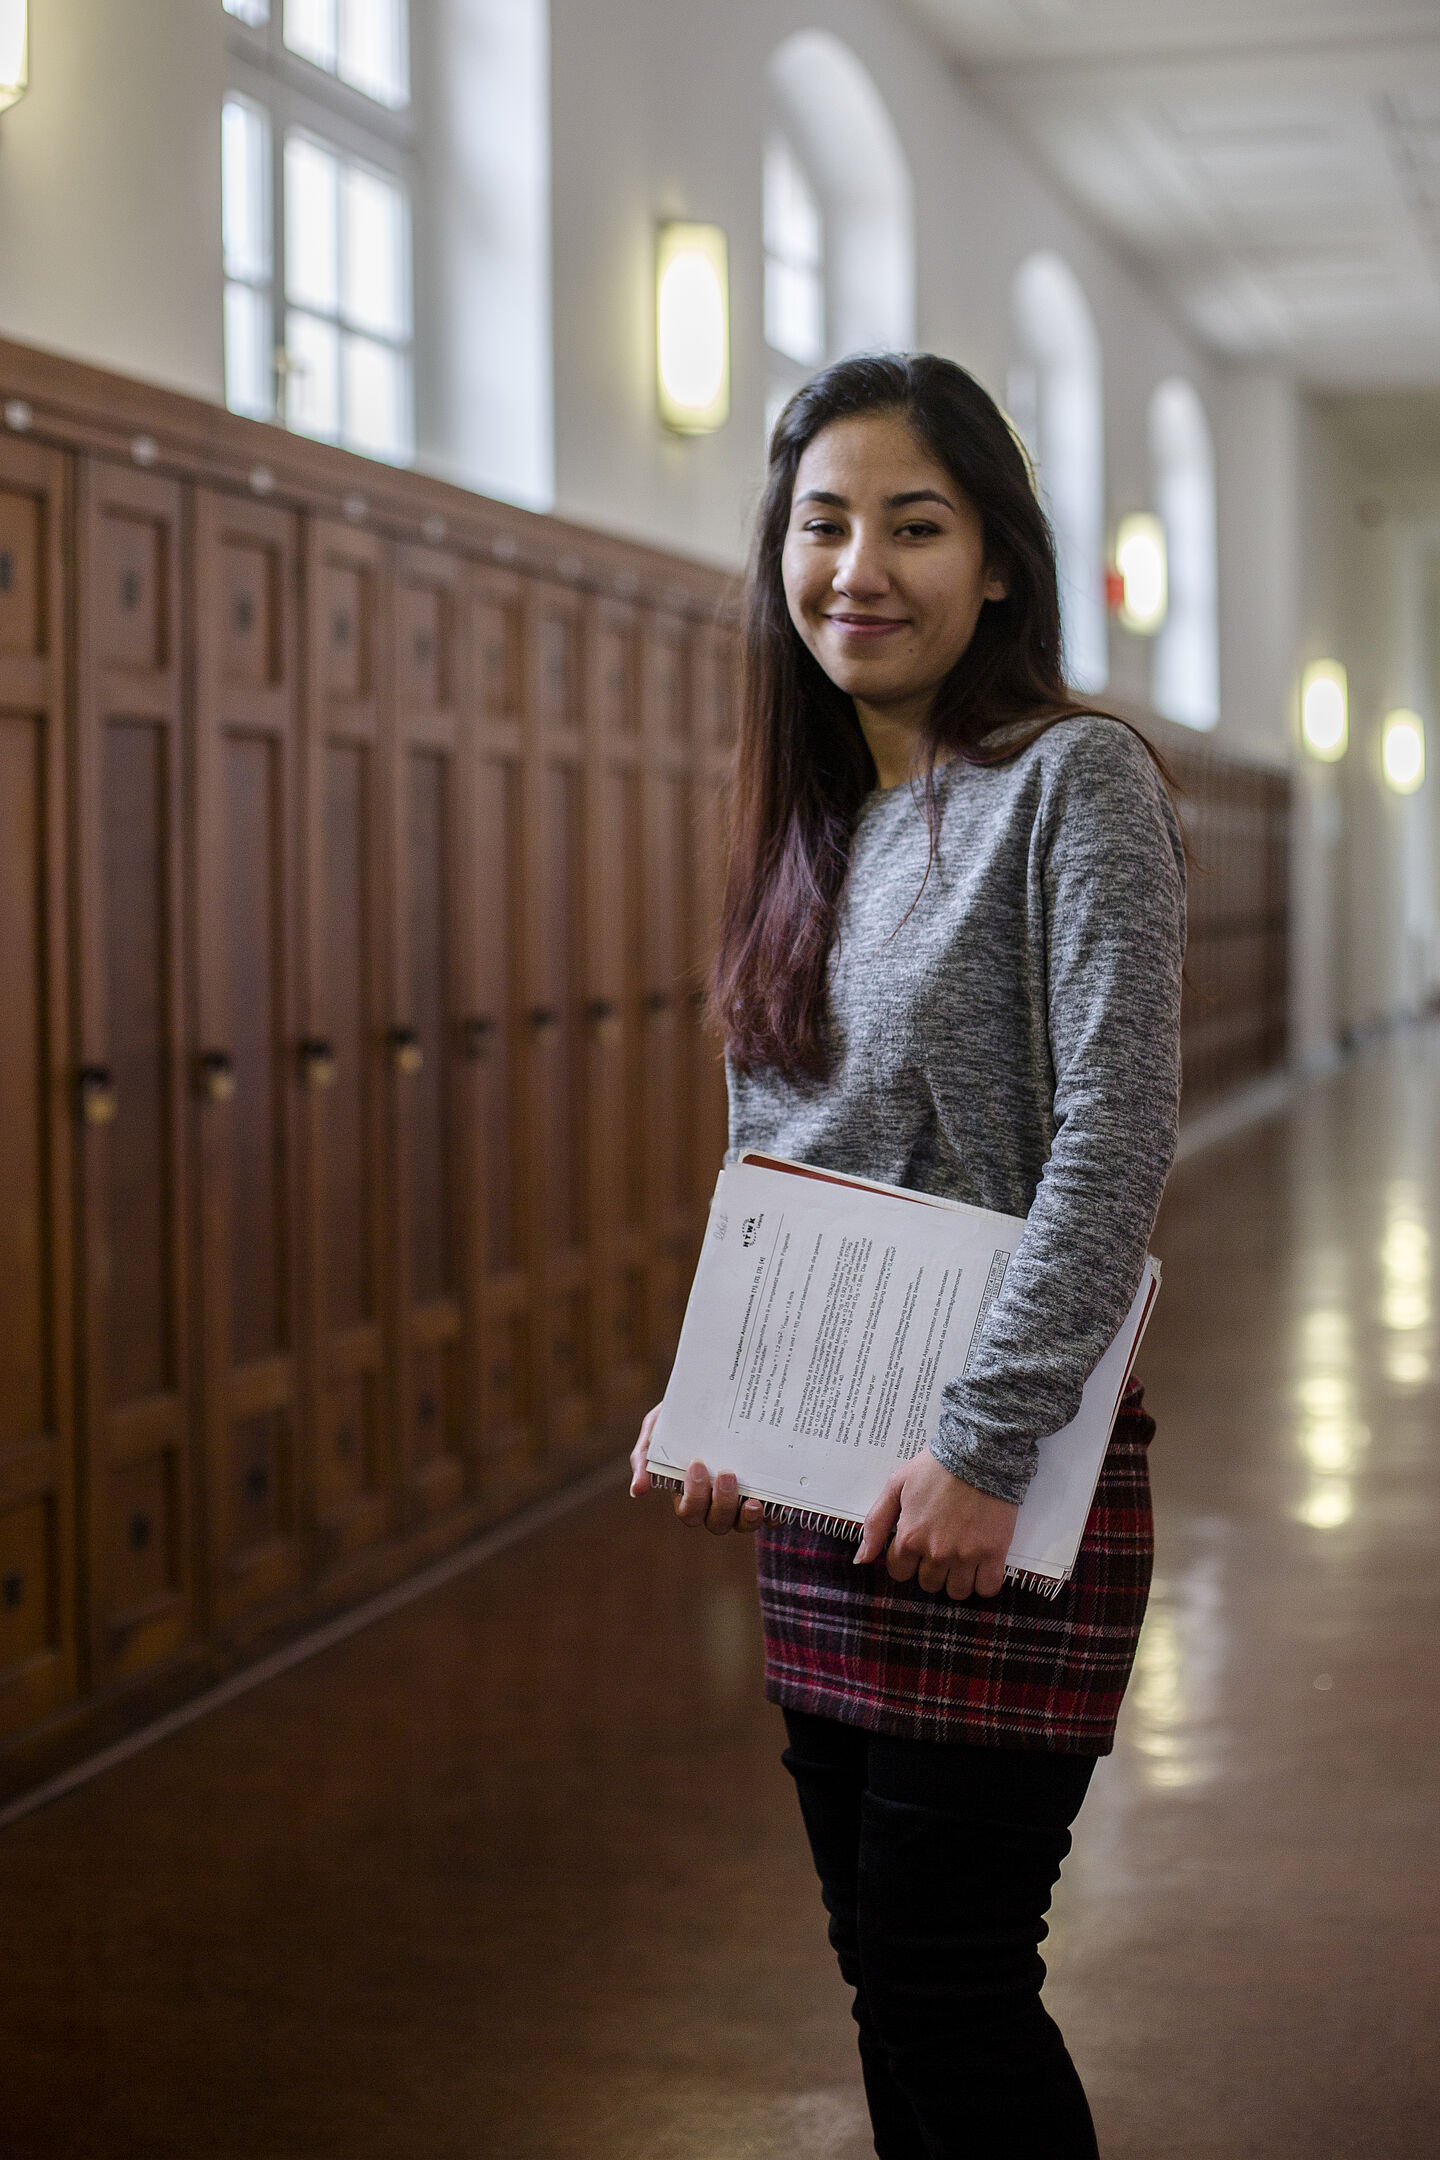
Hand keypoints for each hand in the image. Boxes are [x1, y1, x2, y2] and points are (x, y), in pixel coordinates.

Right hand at [629, 1406, 763, 1535]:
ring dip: (746, 1518)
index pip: (689, 1511)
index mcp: (688, 1491)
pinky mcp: (767, 1496)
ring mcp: (742, 1500)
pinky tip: (774, 1501)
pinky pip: (772, 1518)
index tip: (698, 1465)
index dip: (693, 1497)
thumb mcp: (659, 1428)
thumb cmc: (683, 1416)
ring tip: (753, 1499)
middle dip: (720, 1504)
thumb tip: (638, 1491)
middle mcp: (715, 1502)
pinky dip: (774, 1516)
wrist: (719, 1393)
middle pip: (715, 1523)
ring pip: (742, 1525)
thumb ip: (646, 1457)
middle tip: (726, 1475)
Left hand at [854, 1450, 1017, 1599]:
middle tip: (940, 1546)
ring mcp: (966, 1555)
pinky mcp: (994, 1553)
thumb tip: (861, 1559)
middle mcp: (936, 1552)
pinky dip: (983, 1583)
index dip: (905, 1560)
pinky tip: (981, 1566)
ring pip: (956, 1592)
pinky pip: (988, 1589)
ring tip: (960, 1556)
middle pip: (928, 1584)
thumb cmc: (936, 1467)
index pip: (899, 1572)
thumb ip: (876, 1524)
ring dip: (956, 1579)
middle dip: (930, 1569)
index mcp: (910, 1537)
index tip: (916, 1545)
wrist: (979, 1453)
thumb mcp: (896, 1486)